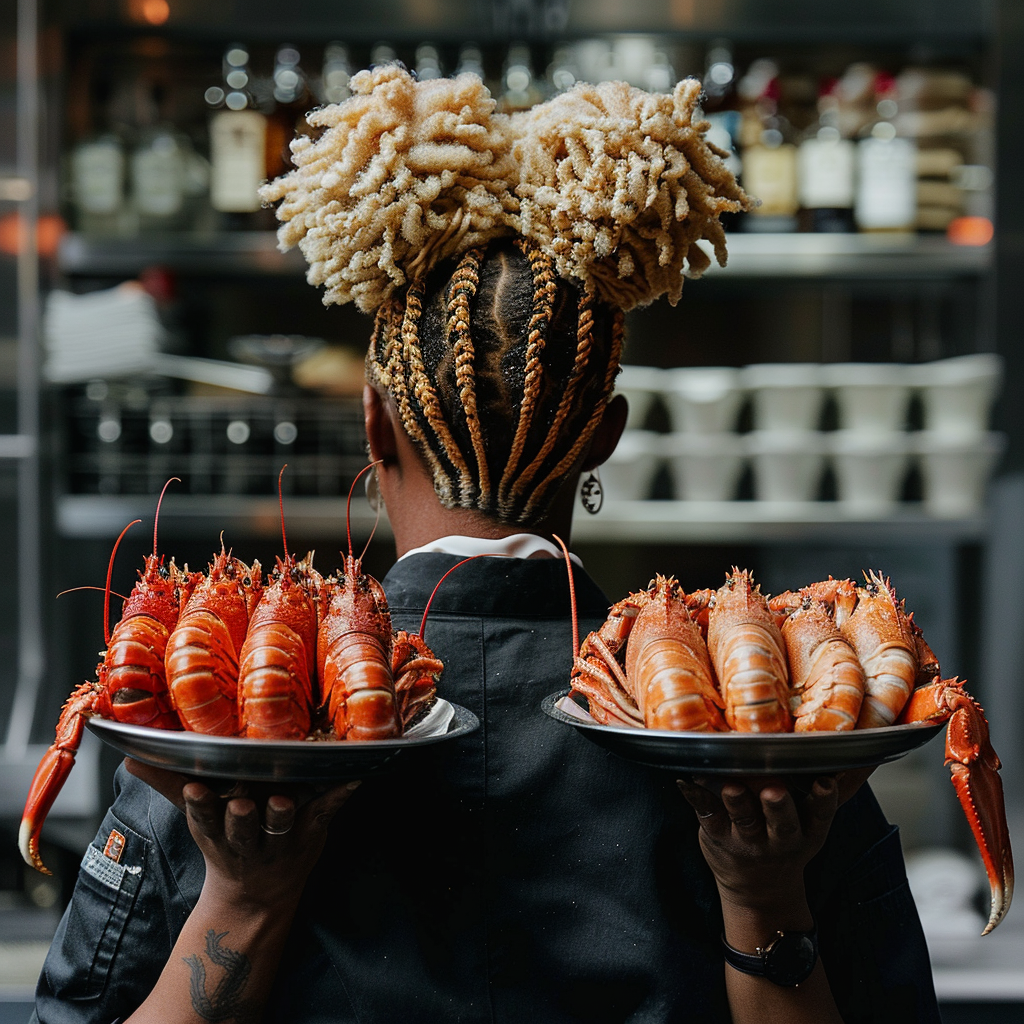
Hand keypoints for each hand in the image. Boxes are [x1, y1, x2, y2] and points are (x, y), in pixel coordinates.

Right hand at [125, 758, 357, 911]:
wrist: (258, 895)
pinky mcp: (312, 830)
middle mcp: (248, 837)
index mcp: (217, 831)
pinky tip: (352, 778)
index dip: (200, 806)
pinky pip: (327, 810)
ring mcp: (282, 838)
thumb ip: (169, 784)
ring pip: (281, 825)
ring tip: (283, 799)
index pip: (204, 818)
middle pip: (243, 827)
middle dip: (241, 818)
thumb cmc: (226, 840)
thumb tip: (132, 757)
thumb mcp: (196, 818)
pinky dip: (339, 795)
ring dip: (282, 814)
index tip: (195, 790)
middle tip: (241, 804)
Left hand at [677, 775, 838, 912]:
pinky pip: (706, 814)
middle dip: (779, 807)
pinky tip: (686, 781)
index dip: (824, 800)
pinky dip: (696, 796)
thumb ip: (832, 791)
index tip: (825, 782)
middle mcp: (780, 838)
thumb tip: (863, 753)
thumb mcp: (814, 824)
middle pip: (782, 823)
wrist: (757, 890)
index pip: (821, 815)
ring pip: (744, 819)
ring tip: (731, 787)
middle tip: (773, 790)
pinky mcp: (717, 835)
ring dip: (738, 803)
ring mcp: (747, 839)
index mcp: (809, 831)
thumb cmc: (786, 841)